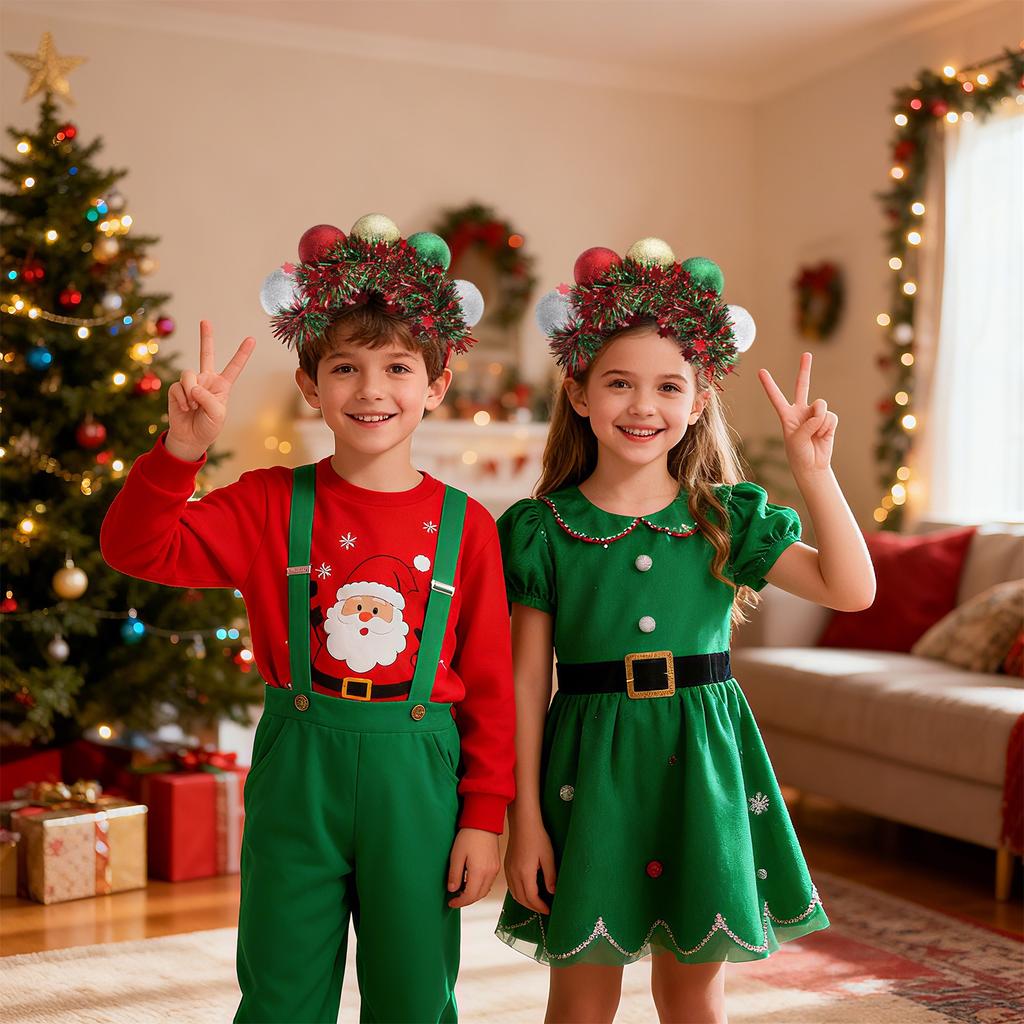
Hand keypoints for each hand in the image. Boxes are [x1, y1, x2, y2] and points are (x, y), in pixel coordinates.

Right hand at [166, 321, 254, 460]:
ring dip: (191, 392)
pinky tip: (185, 408)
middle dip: (205, 337)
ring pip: (189, 375)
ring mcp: (191, 383)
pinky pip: (178, 387)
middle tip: (205, 321)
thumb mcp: (217, 414)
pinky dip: (182, 399)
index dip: (242, 353)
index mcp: (222, 385)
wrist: (190, 437)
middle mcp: (207, 380)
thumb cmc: (208, 426)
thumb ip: (208, 398)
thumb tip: (193, 386)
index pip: (234, 366)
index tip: (252, 339)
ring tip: (193, 406)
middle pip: (206, 354)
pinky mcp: (177, 388)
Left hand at [446, 828, 500, 908]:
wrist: (484, 822)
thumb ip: (454, 874)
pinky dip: (480, 887)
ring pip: (485, 891)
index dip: (459, 902)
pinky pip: (489, 883)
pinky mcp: (496, 865)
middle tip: (455, 899)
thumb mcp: (456, 855)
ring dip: (474, 894)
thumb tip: (452, 890)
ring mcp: (495, 870)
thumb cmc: (469, 835)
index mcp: (479, 872)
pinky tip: (471, 882)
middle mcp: (489, 873)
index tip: (451, 902)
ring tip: (462, 891)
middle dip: (466, 900)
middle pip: (478, 896)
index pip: (470, 896)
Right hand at [503, 817, 555, 914]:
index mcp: (525, 872)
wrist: (523, 823)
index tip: (549, 910)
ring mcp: (508, 870)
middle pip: (522, 899)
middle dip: (533, 907)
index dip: (540, 907)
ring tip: (536, 903)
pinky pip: (511, 887)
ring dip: (525, 902)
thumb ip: (550, 876)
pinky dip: (518, 894)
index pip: (532, 898)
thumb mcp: (548, 856)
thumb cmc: (537, 836)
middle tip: (544, 909)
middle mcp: (514, 874)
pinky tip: (526, 892)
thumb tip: (552, 892)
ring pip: (515, 894)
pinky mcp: (507, 866)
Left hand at [759, 352, 837, 476]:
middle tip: (806, 354)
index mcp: (786, 415)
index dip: (769, 384)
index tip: (760, 371)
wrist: (813, 466)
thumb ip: (806, 425)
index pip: (776, 397)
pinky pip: (830, 417)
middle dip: (804, 370)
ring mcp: (815, 414)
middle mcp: (801, 411)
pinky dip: (827, 427)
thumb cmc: (799, 454)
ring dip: (819, 421)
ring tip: (815, 434)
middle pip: (802, 386)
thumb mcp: (796, 440)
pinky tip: (823, 436)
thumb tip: (820, 414)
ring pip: (820, 405)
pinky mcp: (828, 419)